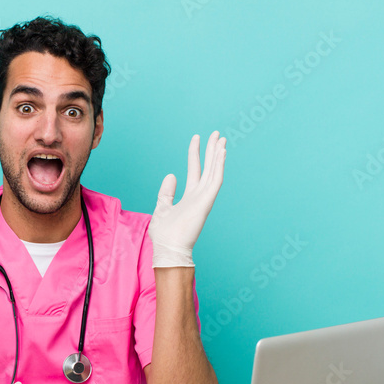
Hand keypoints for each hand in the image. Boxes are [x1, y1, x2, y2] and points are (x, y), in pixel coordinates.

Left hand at [148, 131, 226, 267]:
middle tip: (216, 133)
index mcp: (189, 196)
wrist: (168, 250)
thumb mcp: (161, 208)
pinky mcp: (206, 202)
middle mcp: (199, 195)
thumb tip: (171, 175)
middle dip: (211, 150)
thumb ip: (166, 192)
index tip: (196, 138)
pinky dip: (219, 166)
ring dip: (218, 155)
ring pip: (214, 171)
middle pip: (208, 168)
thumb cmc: (164, 234)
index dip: (195, 153)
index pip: (194, 170)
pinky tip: (222, 152)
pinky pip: (215, 180)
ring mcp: (204, 199)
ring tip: (221, 138)